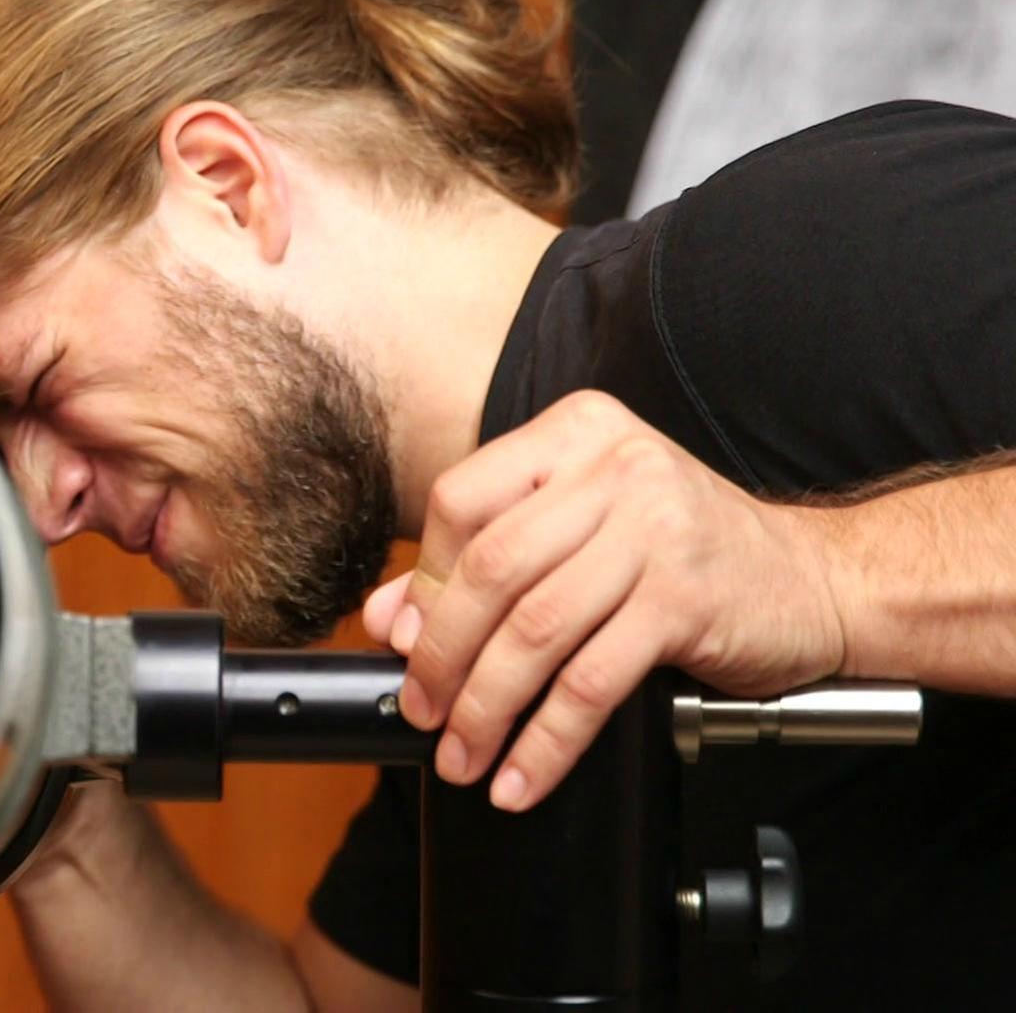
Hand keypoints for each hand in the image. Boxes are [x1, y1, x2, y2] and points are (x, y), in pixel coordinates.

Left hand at [362, 391, 847, 811]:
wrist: (819, 580)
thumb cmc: (684, 554)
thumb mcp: (583, 532)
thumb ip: (483, 559)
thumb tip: (389, 619)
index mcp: (575, 434)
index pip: (461, 501)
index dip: (423, 581)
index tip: (406, 643)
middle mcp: (614, 468)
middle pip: (490, 568)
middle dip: (442, 654)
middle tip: (423, 711)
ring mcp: (655, 530)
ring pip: (534, 628)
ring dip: (486, 706)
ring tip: (465, 754)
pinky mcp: (686, 599)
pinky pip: (591, 681)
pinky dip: (548, 740)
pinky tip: (525, 774)